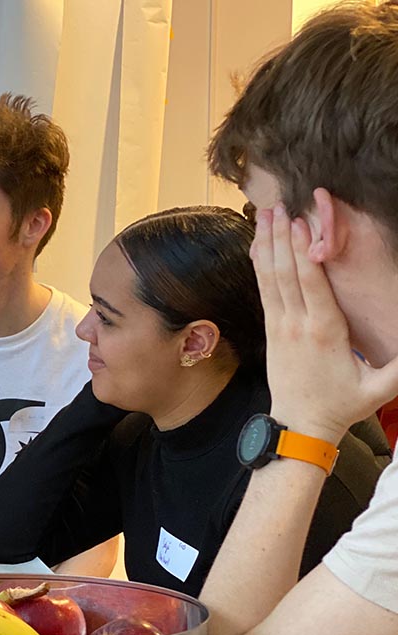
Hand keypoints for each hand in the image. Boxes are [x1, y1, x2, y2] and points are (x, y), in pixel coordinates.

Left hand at [253, 203, 397, 442]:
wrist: (299, 427)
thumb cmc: (341, 406)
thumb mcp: (378, 389)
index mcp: (325, 332)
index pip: (311, 285)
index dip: (304, 253)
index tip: (300, 225)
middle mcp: (296, 324)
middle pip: (286, 273)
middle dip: (282, 237)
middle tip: (278, 205)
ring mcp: (279, 327)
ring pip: (270, 278)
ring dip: (267, 244)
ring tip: (265, 214)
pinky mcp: (271, 331)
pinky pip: (264, 291)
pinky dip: (260, 265)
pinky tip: (259, 245)